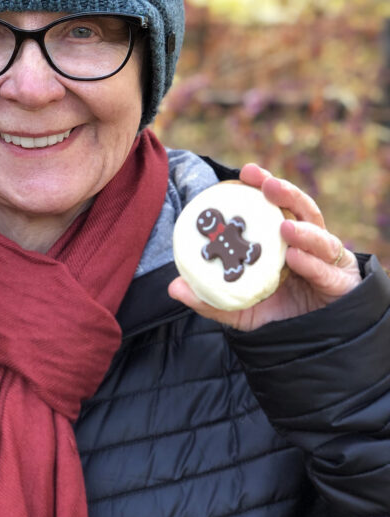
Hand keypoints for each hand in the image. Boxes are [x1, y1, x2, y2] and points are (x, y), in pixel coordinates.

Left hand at [168, 163, 361, 330]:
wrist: (312, 344)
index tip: (246, 172)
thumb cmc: (278, 316)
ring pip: (319, 235)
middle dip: (284, 192)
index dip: (263, 186)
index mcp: (283, 239)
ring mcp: (327, 260)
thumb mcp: (239, 309)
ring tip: (283, 224)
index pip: (275, 205)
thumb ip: (210, 300)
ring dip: (302, 227)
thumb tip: (173, 287)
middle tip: (265, 182)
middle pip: (300, 208)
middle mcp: (308, 243)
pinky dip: (311, 261)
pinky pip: (327, 269)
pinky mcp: (343, 281)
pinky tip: (294, 255)